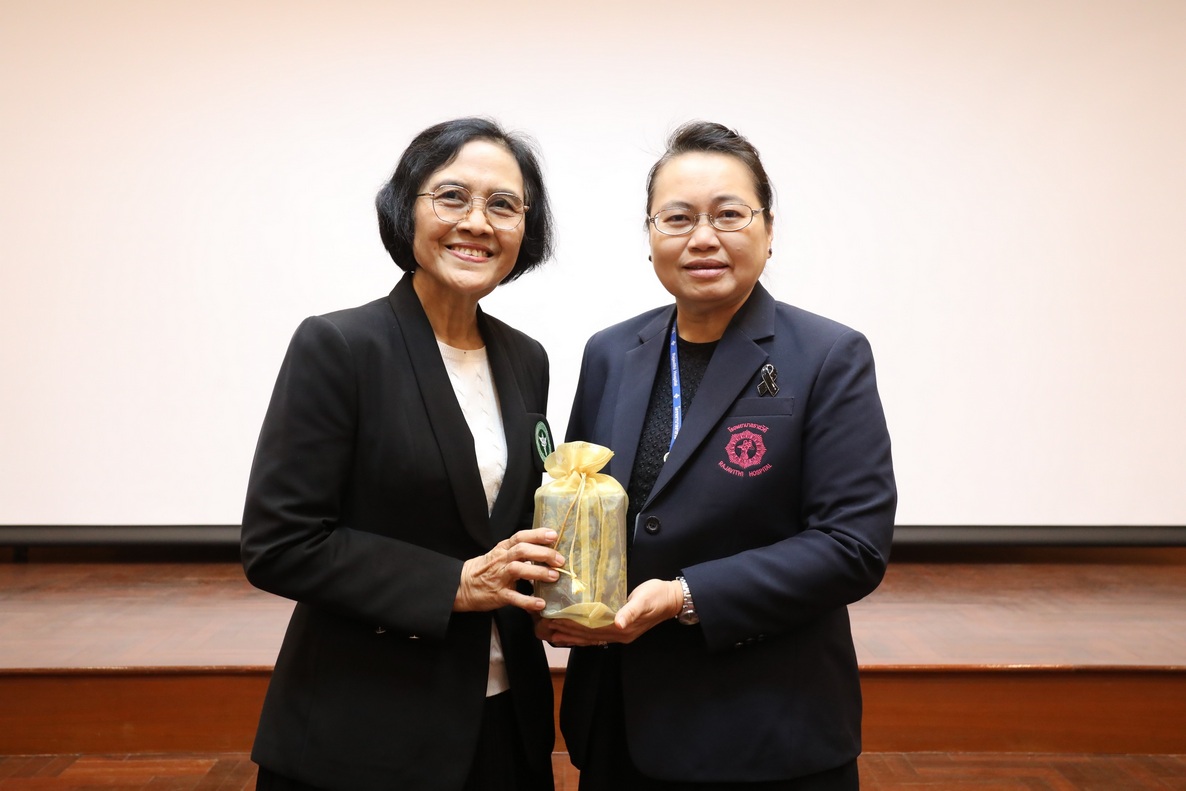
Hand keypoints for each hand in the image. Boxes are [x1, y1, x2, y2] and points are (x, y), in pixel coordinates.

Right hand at [454, 528, 563, 612]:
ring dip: (538, 572)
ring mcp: (499, 577)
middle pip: (522, 551)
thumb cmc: (487, 569)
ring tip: (554, 576)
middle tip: (560, 560)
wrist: (462, 585)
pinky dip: (528, 601)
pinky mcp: (498, 595)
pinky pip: (514, 597)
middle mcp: (501, 560)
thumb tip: (547, 549)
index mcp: (503, 549)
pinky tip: (540, 603)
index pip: (520, 537)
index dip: (537, 534)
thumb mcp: (500, 555)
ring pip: (518, 570)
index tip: (553, 535)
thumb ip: (520, 551)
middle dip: (543, 554)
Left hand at [545, 578, 683, 645]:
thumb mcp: (644, 600)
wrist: (672, 599)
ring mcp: (620, 633)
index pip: (592, 629)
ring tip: (554, 633)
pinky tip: (575, 634)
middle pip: (588, 635)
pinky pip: (598, 634)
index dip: (574, 626)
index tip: (557, 621)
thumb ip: (631, 611)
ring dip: (573, 635)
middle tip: (547, 626)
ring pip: (591, 637)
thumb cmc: (658, 596)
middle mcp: (619, 634)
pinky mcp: (621, 628)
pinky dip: (585, 635)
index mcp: (623, 629)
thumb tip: (619, 622)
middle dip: (568, 631)